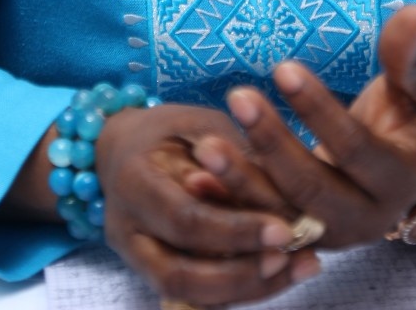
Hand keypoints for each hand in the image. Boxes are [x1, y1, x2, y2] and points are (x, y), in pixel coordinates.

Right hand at [95, 102, 320, 306]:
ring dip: (246, 289)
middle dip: (242, 273)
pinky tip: (279, 274)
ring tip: (296, 267)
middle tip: (293, 257)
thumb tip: (282, 187)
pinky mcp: (151, 272)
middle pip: (181, 273)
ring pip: (187, 295)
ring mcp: (135, 257)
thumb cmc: (168, 129)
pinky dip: (237, 290)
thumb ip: (231, 155)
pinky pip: (194, 297)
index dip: (236, 231)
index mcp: (133, 180)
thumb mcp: (198, 123)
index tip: (284, 229)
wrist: (119, 147)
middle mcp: (126, 229)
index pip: (185, 220)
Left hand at [192, 5, 415, 248]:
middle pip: (312, 187)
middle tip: (237, 95)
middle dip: (272, 144)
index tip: (283, 68)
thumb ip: (407, 58)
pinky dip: (226, 206)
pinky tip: (194, 179)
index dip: (319, 110)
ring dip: (240, 182)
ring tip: (204, 146)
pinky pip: (257, 227)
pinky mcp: (297, 240)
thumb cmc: (404, 121)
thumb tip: (415, 11)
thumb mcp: (414, 90)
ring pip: (279, 214)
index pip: (355, 147)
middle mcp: (364, 219)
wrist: (401, 181)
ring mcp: (327, 236)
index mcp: (397, 180)